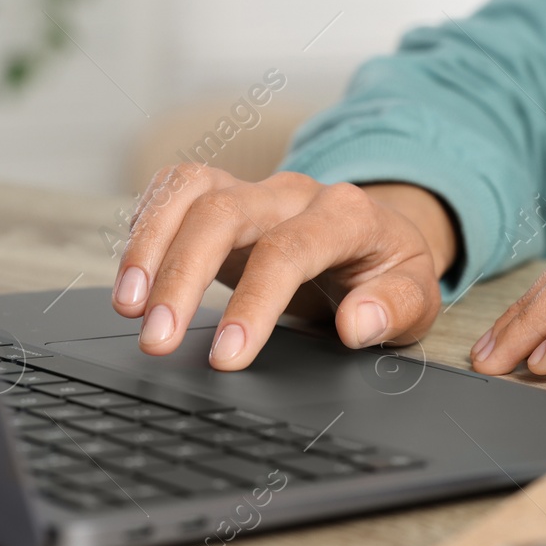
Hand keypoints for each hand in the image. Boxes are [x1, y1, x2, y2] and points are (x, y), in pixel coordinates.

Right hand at [112, 165, 457, 369]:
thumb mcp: (418, 298)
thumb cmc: (389, 271)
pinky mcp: (221, 194)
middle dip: (182, 276)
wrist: (377, 235)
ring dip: (149, 245)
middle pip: (222, 214)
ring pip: (188, 191)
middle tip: (157, 340)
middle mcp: (292, 193)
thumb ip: (395, 309)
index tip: (226, 356)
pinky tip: (133, 275)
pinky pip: (173, 189)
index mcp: (346, 215)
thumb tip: (358, 323)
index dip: (252, 303)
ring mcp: (252, 188)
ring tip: (127, 305)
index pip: (287, 250)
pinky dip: (145, 225)